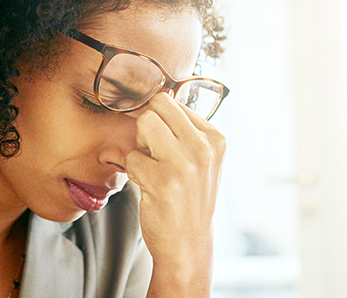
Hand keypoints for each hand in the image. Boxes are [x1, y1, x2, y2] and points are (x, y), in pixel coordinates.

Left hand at [124, 93, 225, 295]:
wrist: (188, 246)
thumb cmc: (188, 201)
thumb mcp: (199, 163)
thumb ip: (182, 132)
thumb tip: (149, 100)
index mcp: (215, 138)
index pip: (174, 101)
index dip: (156, 117)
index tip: (155, 139)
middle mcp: (204, 147)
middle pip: (157, 106)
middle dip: (146, 126)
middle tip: (150, 152)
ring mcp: (185, 163)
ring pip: (144, 124)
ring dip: (139, 147)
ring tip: (150, 169)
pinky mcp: (164, 181)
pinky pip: (132, 157)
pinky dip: (133, 172)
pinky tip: (148, 188)